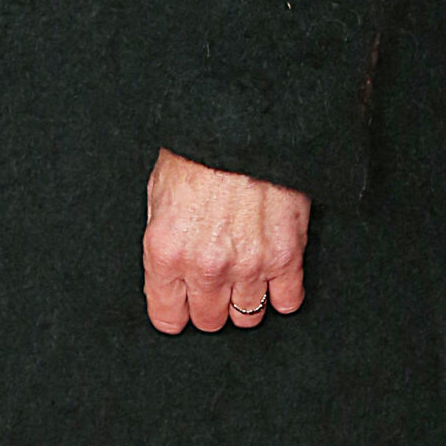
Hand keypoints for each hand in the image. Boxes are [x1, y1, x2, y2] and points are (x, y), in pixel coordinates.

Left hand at [142, 146, 308, 333]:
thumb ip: (163, 241)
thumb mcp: (158, 193)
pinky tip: (272, 272)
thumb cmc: (197, 151)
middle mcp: (206, 267)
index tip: (180, 304)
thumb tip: (169, 273)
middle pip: (209, 321)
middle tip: (212, 281)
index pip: (167, 317)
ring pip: (247, 317)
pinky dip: (281, 292)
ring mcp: (248, 266)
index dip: (174, 311)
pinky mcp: (286, 257)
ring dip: (244, 299)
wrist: (241, 124)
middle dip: (208, 304)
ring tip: (242, 272)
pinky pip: (287, 302)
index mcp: (166, 251)